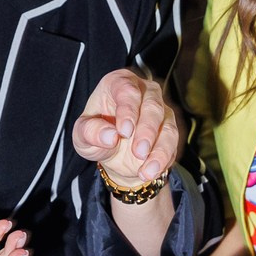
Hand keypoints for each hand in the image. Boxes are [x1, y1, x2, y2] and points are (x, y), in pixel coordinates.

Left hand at [73, 69, 180, 189]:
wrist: (114, 155)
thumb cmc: (96, 136)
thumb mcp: (82, 136)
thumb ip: (90, 132)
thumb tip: (110, 136)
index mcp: (118, 84)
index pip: (127, 90)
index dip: (128, 110)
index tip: (124, 131)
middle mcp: (143, 92)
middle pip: (152, 105)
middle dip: (147, 130)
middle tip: (138, 152)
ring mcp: (160, 110)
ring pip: (167, 124)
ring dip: (159, 149)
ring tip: (146, 171)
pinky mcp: (169, 128)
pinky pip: (173, 142)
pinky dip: (163, 158)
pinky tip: (150, 171)